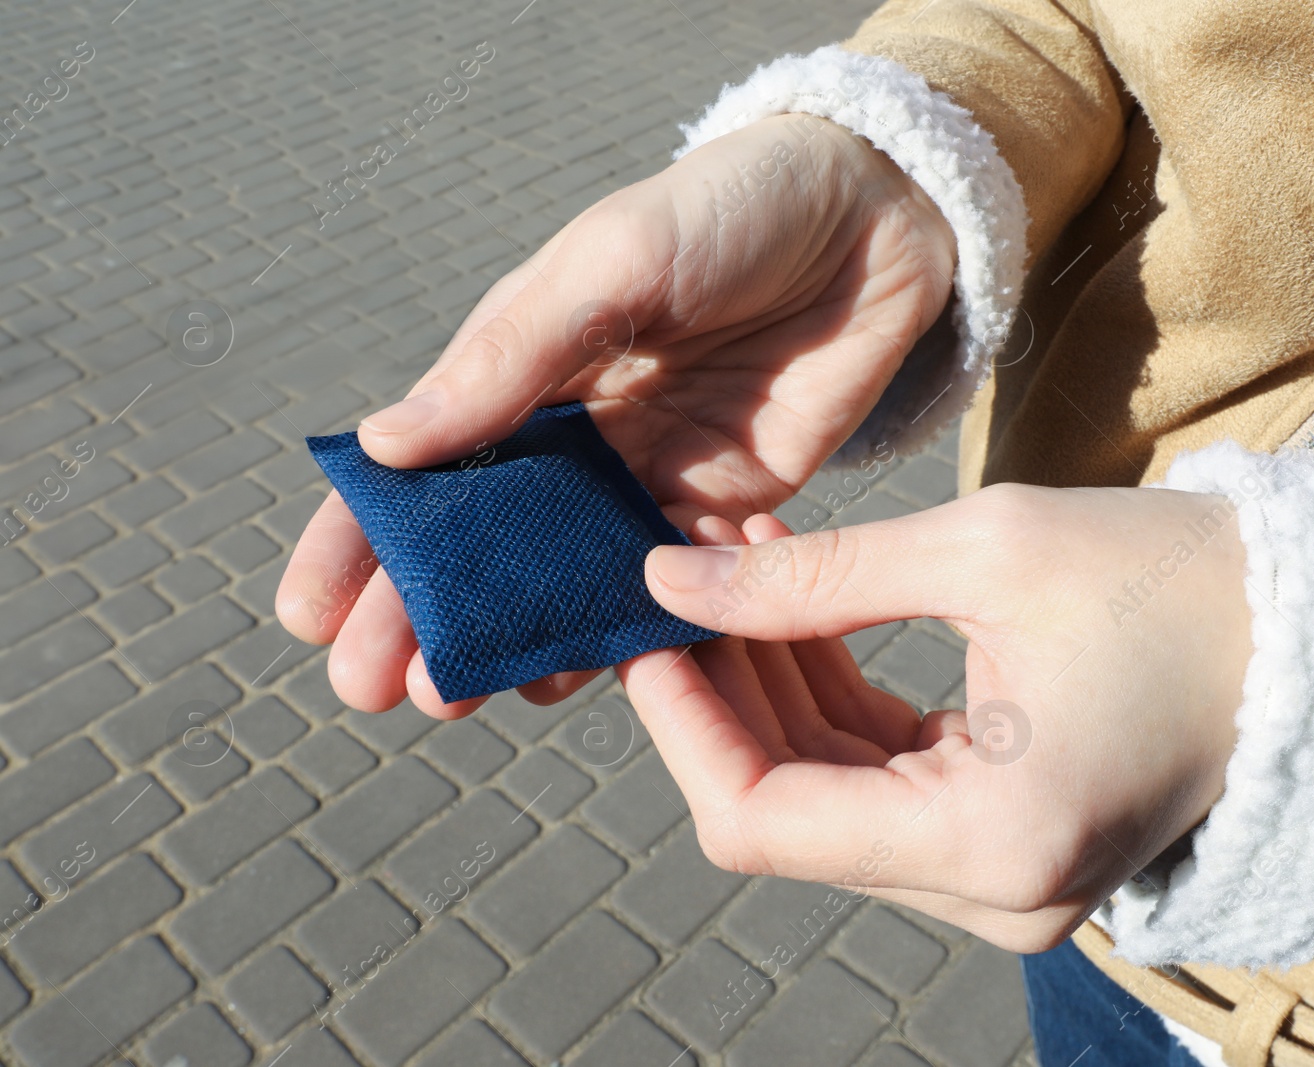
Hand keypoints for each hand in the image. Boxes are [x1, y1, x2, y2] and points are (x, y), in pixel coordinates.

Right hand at [276, 115, 956, 717]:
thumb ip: (512, 357)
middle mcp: (576, 435)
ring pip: (563, 579)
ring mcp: (648, 479)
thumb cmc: (729, 210)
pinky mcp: (725, 511)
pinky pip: (665, 587)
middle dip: (424, 613)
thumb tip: (386, 446)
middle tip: (370, 689)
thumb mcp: (610, 263)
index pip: (424, 466)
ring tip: (452, 698)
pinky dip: (621, 634)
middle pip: (486, 542)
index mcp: (525, 366)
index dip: (362, 541)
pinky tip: (571, 678)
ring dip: (510, 637)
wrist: (874, 218)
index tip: (307, 614)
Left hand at [625, 485, 1252, 951]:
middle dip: (720, 688)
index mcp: (994, 840)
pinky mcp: (1007, 841)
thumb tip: (670, 578)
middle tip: (679, 570)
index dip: (681, 725)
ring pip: (825, 792)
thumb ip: (813, 576)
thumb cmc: (1177, 582)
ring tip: (736, 561)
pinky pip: (880, 780)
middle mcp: (993, 893)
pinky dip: (830, 698)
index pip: (762, 820)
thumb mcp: (988, 551)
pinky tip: (795, 602)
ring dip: (770, 683)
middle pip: (786, 807)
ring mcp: (1002, 879)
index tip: (642, 626)